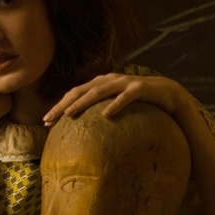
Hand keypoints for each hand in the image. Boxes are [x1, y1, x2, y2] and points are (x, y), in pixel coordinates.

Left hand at [43, 73, 189, 124]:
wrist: (170, 94)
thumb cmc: (140, 104)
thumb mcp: (116, 107)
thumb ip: (100, 112)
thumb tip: (84, 133)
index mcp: (102, 84)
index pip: (75, 93)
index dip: (59, 105)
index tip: (45, 122)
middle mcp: (110, 80)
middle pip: (81, 90)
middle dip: (63, 105)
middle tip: (48, 120)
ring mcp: (125, 83)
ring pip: (99, 91)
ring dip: (82, 102)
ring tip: (69, 114)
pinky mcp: (140, 89)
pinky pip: (126, 97)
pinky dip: (115, 105)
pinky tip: (106, 115)